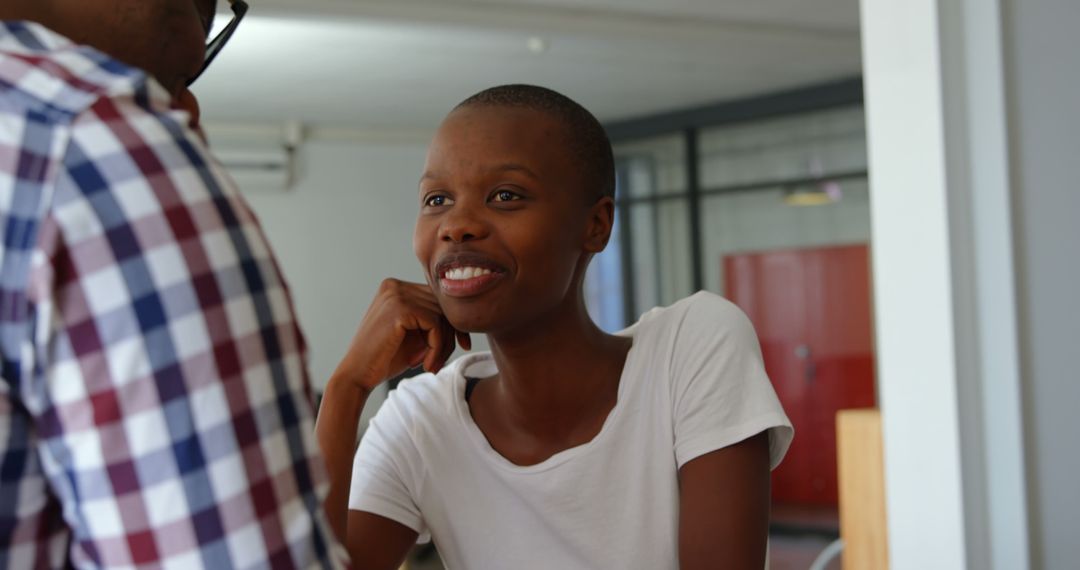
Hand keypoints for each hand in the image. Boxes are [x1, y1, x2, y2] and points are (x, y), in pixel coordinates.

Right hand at [330, 279, 470, 392]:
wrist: (357, 376)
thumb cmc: (386, 358)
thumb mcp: (416, 334)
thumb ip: (435, 319)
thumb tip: (468, 312)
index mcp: (396, 287)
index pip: (439, 299)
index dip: (454, 323)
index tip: (462, 345)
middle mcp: (395, 285)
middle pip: (443, 305)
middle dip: (450, 336)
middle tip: (439, 362)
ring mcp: (396, 294)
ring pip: (443, 316)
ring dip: (443, 346)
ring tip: (431, 365)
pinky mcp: (400, 308)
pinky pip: (436, 325)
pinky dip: (437, 348)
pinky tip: (426, 365)